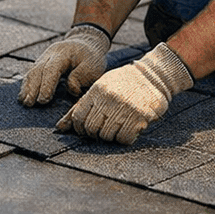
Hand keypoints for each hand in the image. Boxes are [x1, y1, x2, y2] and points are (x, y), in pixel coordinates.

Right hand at [19, 24, 111, 105]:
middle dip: (32, 88)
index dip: (46, 85)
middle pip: (37, 70)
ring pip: (32, 71)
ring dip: (27, 87)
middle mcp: (50, 54)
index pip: (52, 69)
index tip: (43, 100)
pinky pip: (32, 73)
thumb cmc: (91, 57)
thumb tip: (71, 89)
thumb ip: (81, 77)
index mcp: (63, 53)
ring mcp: (44, 57)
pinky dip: (27, 85)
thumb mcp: (93, 66)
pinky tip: (24, 96)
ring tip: (24, 102)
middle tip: (29, 104)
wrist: (87, 43)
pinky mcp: (42, 63)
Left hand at [56, 43, 193, 144]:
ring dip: (111, 136)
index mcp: (97, 90)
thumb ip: (82, 106)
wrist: (155, 75)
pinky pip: (124, 138)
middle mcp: (109, 99)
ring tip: (118, 127)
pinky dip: (125, 138)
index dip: (80, 127)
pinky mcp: (139, 117)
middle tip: (104, 129)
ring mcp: (124, 108)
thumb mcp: (102, 87)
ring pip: (106, 135)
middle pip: (91, 129)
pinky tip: (129, 129)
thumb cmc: (125, 83)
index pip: (78, 116)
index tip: (87, 129)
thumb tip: (59, 127)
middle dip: (95, 134)